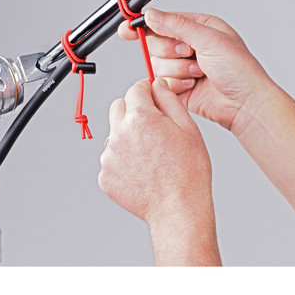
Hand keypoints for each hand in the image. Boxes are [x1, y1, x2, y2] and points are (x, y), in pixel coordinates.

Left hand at [98, 78, 220, 264]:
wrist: (178, 209)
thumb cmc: (188, 171)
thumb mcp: (187, 127)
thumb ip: (168, 100)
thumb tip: (158, 84)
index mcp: (140, 117)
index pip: (135, 89)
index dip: (146, 90)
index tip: (152, 96)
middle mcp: (119, 133)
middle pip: (119, 107)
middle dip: (133, 110)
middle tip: (152, 126)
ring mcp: (109, 156)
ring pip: (115, 134)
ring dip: (128, 136)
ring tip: (151, 155)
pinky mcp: (105, 176)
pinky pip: (112, 159)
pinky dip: (123, 160)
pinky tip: (142, 171)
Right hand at [118, 9, 273, 133]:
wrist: (244, 103)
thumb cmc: (239, 69)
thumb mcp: (209, 39)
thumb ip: (177, 25)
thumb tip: (151, 15)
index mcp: (197, 28)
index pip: (162, 22)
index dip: (143, 26)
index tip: (127, 30)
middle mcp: (188, 46)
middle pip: (155, 44)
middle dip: (171, 51)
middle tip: (190, 54)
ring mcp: (182, 67)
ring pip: (157, 65)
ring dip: (177, 70)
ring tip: (198, 74)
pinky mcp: (178, 87)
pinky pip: (162, 83)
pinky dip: (175, 85)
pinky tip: (193, 86)